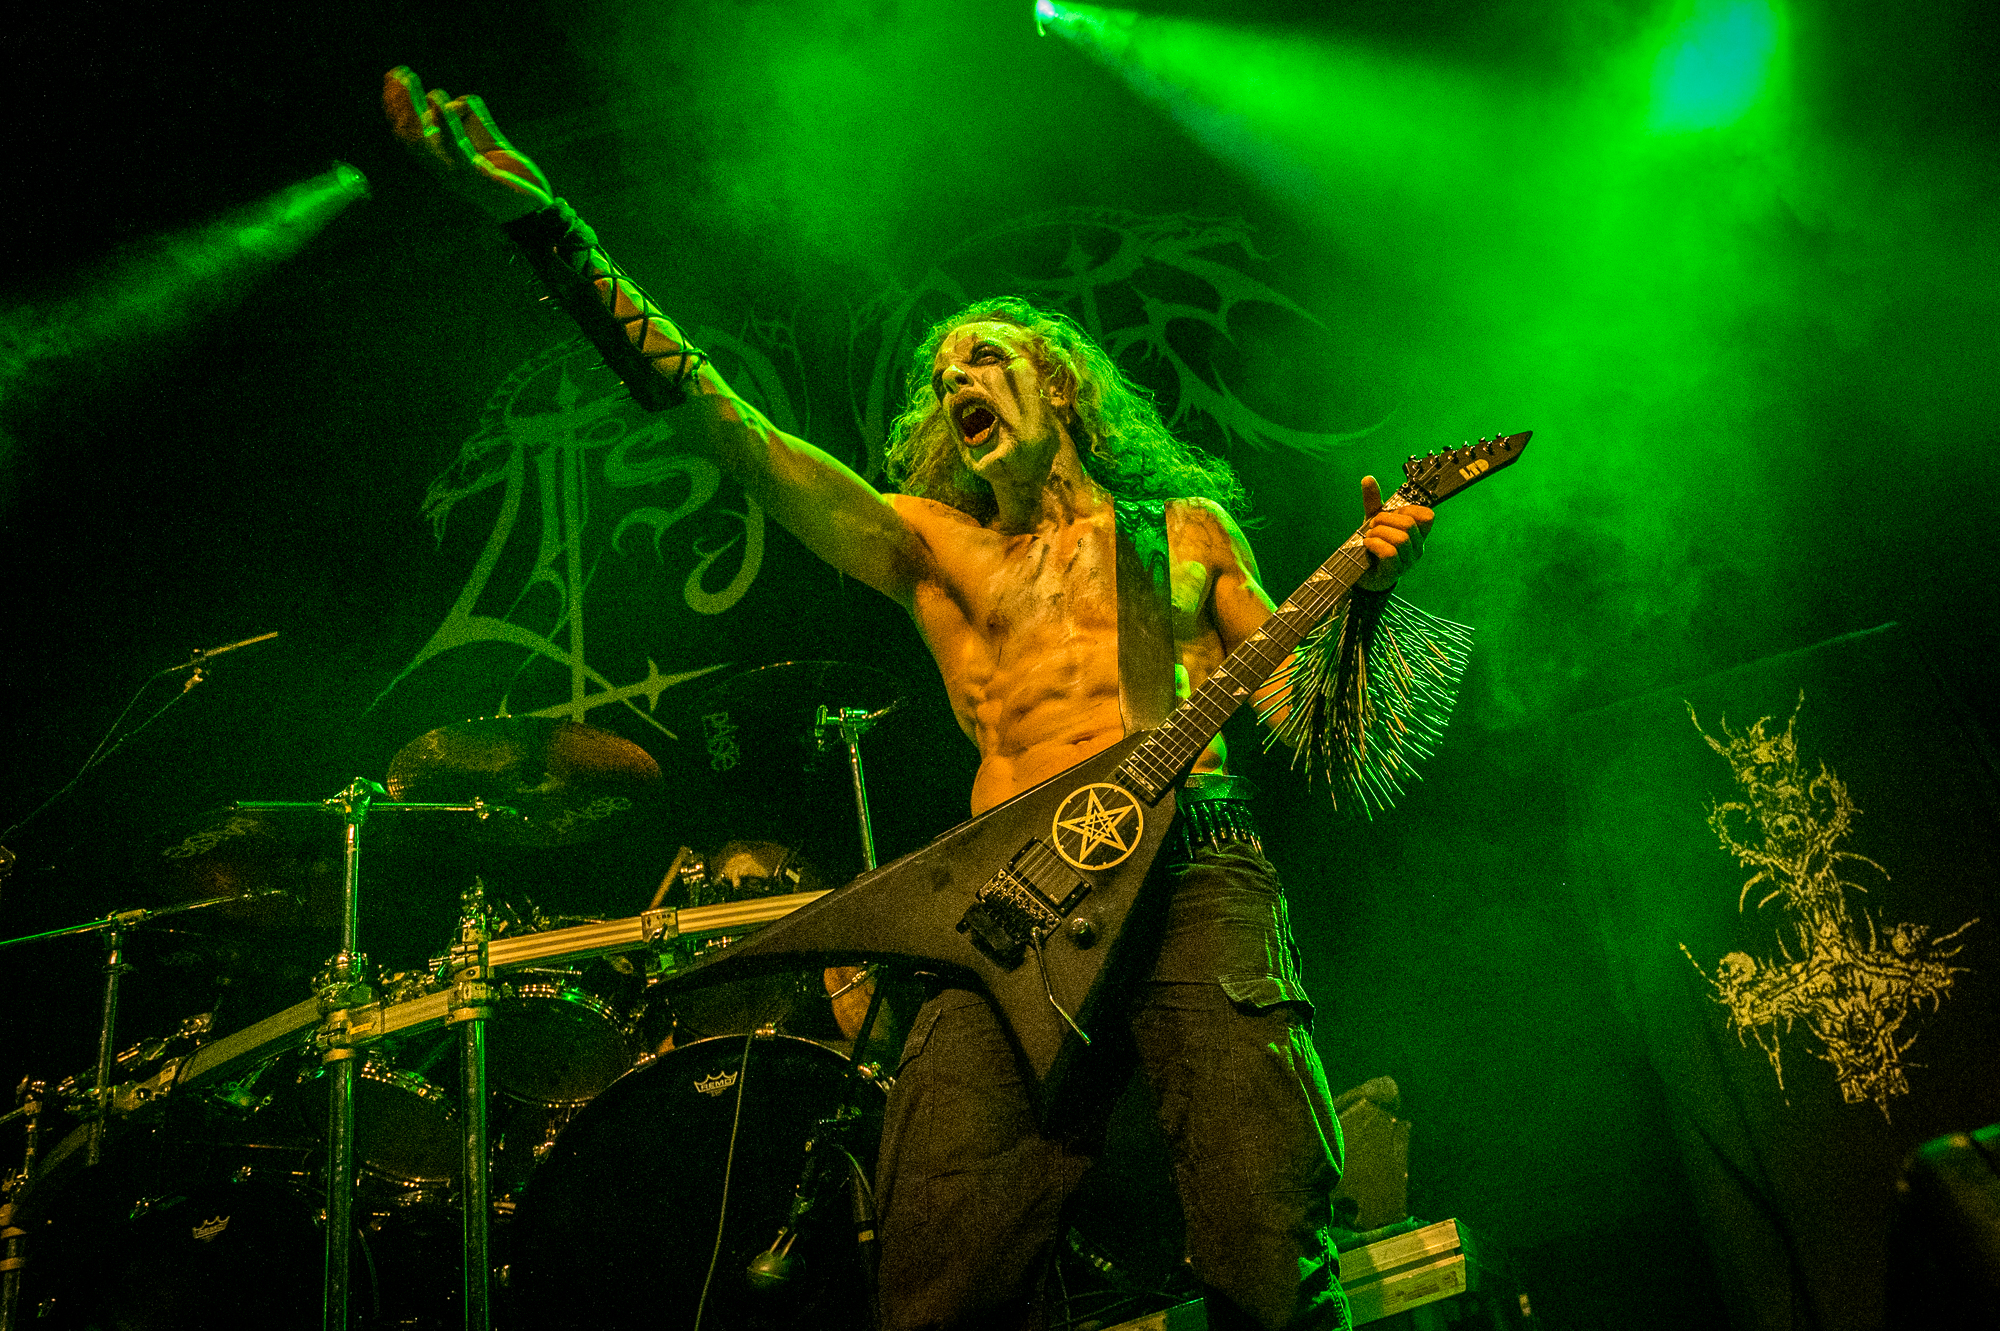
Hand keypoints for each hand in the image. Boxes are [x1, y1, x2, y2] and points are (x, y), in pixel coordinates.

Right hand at [383, 67, 553, 220]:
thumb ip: (474, 120)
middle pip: (408, 133)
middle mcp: (443, 169)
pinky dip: (445, 122)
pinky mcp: (475, 176)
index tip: (393, 78)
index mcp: (443, 161)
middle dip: (399, 102)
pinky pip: (454, 147)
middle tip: (397, 72)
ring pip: (422, 138)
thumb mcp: (490, 142)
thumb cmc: (513, 177)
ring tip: (411, 79)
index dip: (396, 106)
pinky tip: (441, 100)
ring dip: (412, 105)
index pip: (408, 132)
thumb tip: (459, 100)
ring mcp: (456, 174)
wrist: (535, 210)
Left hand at [1357, 475, 1431, 590]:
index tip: (1392, 514)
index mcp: (1418, 533)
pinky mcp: (1395, 572)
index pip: (1427, 516)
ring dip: (1379, 533)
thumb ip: (1373, 501)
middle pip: (1409, 524)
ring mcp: (1408, 561)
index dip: (1408, 510)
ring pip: (1401, 539)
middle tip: (1373, 526)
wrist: (1362, 574)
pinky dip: (1375, 544)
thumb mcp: (1374, 521)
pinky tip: (1367, 544)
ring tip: (1369, 536)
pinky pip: (1390, 553)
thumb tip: (1368, 478)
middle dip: (1385, 520)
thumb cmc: (1373, 546)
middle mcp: (1417, 548)